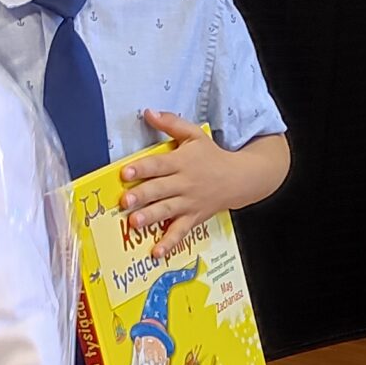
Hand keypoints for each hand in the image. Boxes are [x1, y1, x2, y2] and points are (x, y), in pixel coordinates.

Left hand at [119, 111, 243, 253]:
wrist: (240, 178)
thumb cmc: (212, 156)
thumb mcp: (194, 135)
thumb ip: (171, 123)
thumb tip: (147, 112)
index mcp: (182, 162)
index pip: (158, 164)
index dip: (142, 168)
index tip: (125, 173)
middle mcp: (184, 183)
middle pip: (160, 190)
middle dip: (142, 196)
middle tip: (125, 202)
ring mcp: (189, 203)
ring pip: (168, 211)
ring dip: (151, 218)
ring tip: (134, 224)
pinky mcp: (194, 218)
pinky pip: (181, 231)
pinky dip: (170, 243)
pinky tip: (156, 252)